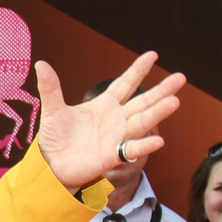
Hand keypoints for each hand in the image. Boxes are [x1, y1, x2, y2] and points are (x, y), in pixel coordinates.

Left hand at [35, 52, 185, 189]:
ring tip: (175, 102)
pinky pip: (131, 149)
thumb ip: (51, 88)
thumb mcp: (52, 111)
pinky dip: (144, 146)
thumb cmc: (55, 139)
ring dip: (158, 113)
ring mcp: (116, 137)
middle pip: (142, 102)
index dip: (137, 71)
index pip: (124, 84)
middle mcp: (115, 119)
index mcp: (104, 105)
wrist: (51, 166)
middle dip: (161, 91)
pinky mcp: (112, 155)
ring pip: (141, 122)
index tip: (153, 55)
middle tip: (181, 78)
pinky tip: (159, 141)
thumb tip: (41, 63)